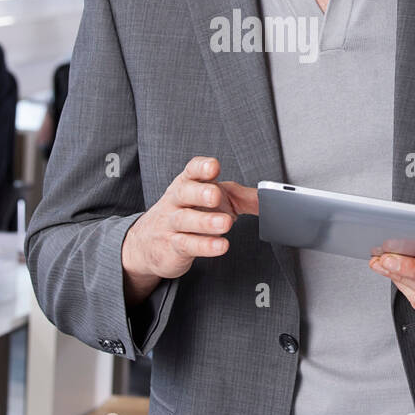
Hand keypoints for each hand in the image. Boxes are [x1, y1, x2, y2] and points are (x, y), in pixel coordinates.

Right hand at [122, 156, 257, 299]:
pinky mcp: (172, 246)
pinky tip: (220, 245)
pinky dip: (204, 245)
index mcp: (187, 184)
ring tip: (225, 223)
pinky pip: (187, 244)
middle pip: (185, 192)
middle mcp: (176, 201)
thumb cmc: (186, 214)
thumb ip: (241, 198)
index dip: (201, 168)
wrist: (148, 243)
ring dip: (205, 221)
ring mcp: (172, 224)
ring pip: (185, 220)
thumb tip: (266, 198)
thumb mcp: (212, 201)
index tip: (213, 167)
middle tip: (216, 195)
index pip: (191, 171)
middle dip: (200, 192)